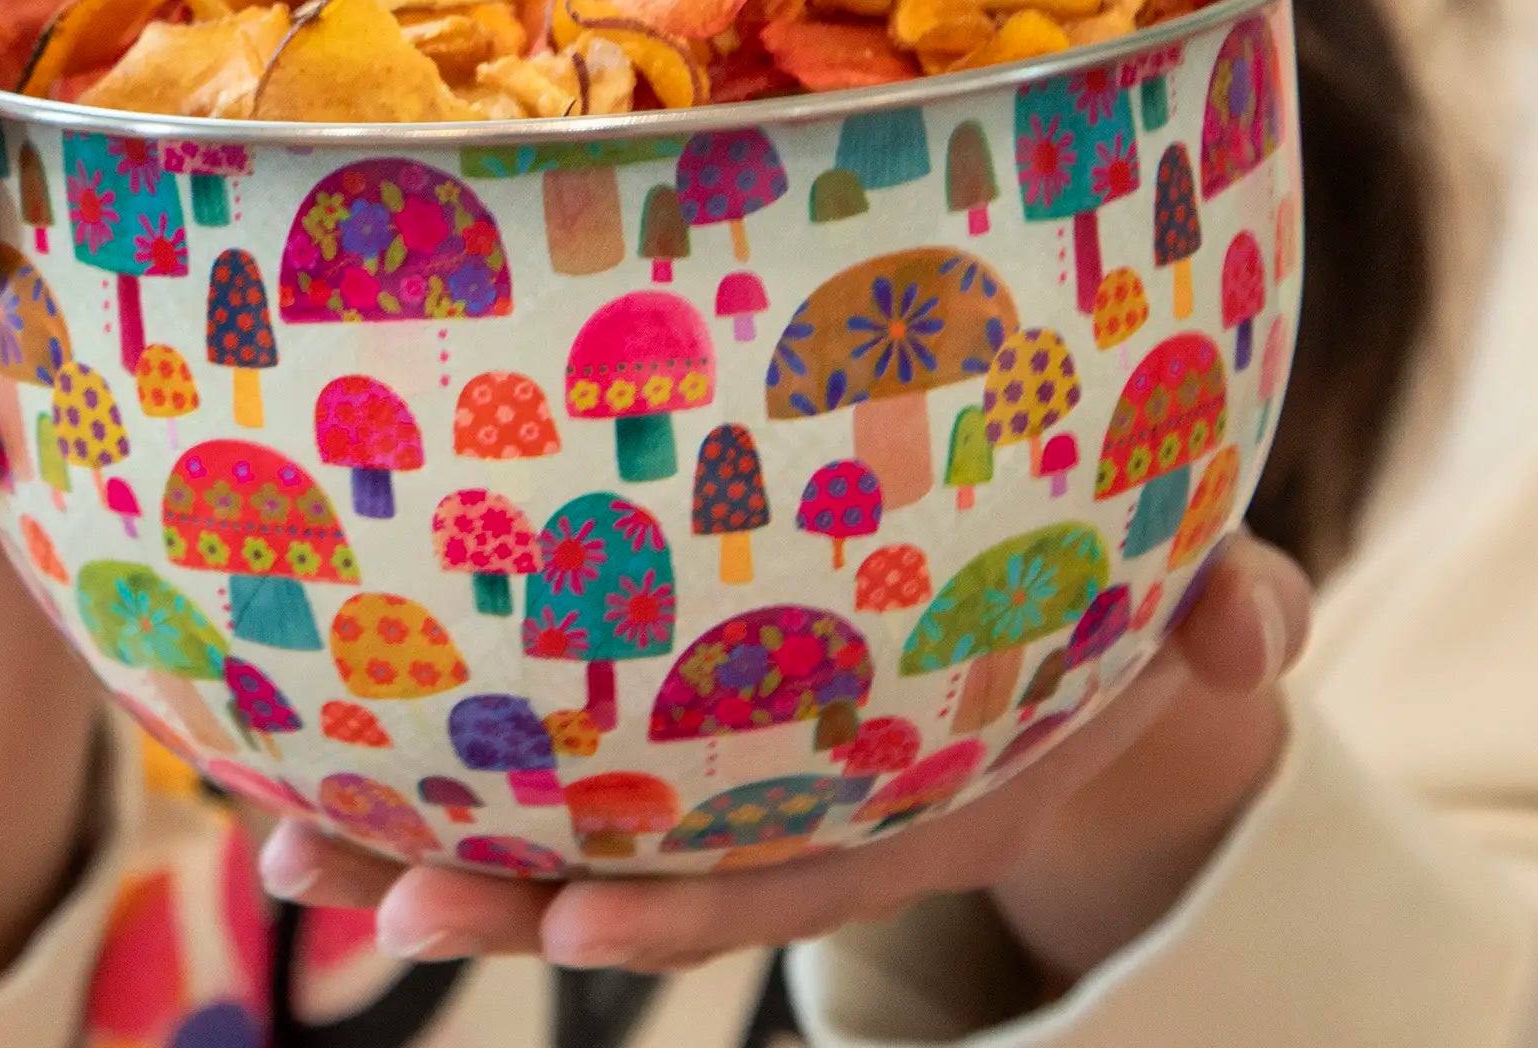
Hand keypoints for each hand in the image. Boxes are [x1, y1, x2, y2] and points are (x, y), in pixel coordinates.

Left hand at [256, 533, 1309, 990]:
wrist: (1083, 658)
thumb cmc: (1128, 636)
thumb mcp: (1186, 629)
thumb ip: (1231, 616)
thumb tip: (1261, 629)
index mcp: (907, 804)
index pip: (781, 876)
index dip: (680, 910)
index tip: (568, 920)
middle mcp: (800, 810)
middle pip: (632, 876)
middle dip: (497, 897)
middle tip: (354, 892)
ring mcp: (733, 778)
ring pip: (561, 830)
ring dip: (420, 845)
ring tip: (276, 844)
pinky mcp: (686, 728)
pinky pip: (556, 752)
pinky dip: (443, 755)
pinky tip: (320, 729)